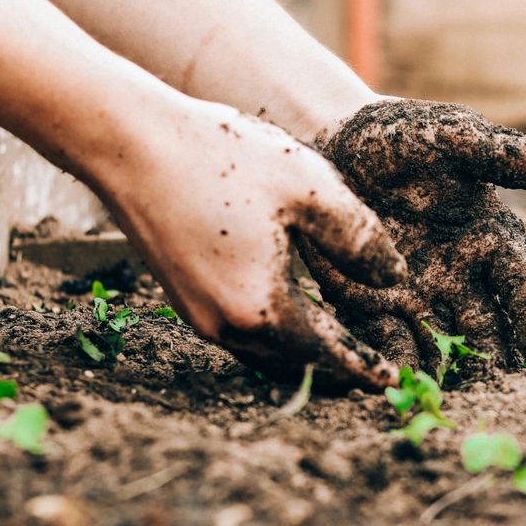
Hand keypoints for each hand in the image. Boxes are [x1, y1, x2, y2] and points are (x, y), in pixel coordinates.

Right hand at [94, 98, 406, 389]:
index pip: (328, 354)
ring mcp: (198, 315)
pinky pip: (241, 333)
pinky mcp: (182, 296)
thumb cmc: (222, 158)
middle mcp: (225, 325)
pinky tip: (292, 315)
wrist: (130, 143)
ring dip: (304, 356)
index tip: (392, 382)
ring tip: (339, 349)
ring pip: (265, 354)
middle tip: (372, 372)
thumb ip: (360, 238)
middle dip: (336, 371)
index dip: (364, 367)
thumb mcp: (310, 188)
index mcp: (262, 308)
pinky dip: (275, 336)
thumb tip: (394, 278)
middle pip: (295, 364)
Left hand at [301, 99, 525, 372]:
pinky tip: (397, 385)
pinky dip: (395, 364)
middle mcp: (460, 275)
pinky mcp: (372, 305)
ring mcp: (417, 295)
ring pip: (440, 343)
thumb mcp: (452, 138)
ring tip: (450, 402)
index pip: (520, 284)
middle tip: (501, 394)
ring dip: (447, 372)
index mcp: (490, 237)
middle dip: (494, 361)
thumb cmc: (402, 136)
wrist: (332, 142)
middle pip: (485, 327)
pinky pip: (387, 341)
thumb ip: (504, 155)